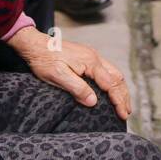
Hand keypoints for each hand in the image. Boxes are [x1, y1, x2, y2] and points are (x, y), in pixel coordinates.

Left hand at [9, 27, 130, 120]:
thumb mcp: (58, 76)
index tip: (122, 115)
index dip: (118, 101)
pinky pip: (106, 70)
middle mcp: (95, 57)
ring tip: (123, 104)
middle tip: (126, 113)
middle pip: (117, 78)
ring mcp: (91, 56)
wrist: (34, 44)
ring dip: (120, 89)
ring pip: (113, 73)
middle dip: (124, 96)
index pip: (111, 84)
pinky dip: (113, 82)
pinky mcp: (86, 57)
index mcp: (90, 62)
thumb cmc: (44, 60)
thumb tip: (94, 102)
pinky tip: (110, 90)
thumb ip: (77, 88)